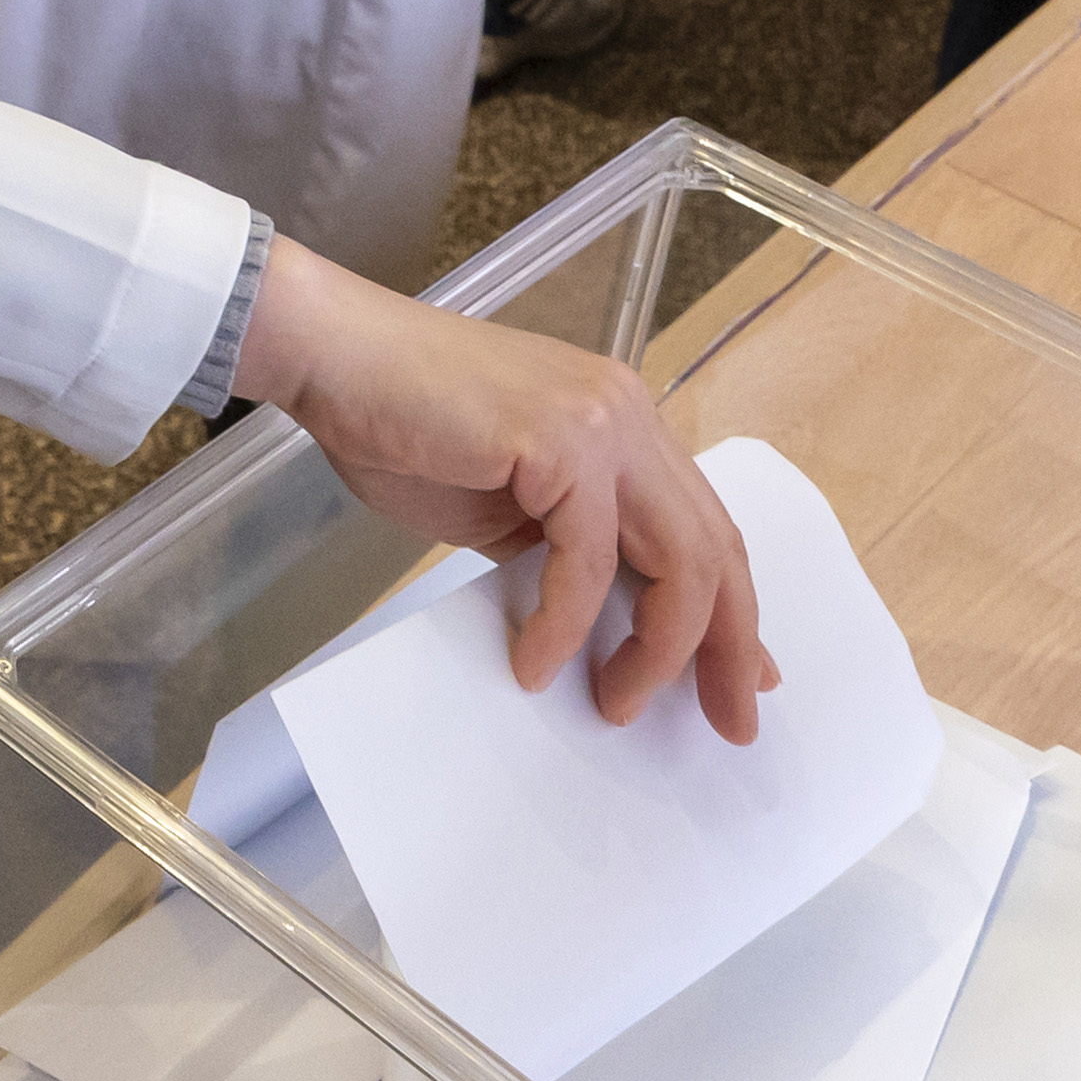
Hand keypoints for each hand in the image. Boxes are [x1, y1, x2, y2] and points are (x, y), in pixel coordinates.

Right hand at [229, 240, 773, 740]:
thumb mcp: (505, 509)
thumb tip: (604, 629)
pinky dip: (565, 624)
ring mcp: (602, 423)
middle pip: (716, 548)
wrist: (336, 358)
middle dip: (731, 646)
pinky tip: (536, 664)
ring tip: (619, 705)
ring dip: (659, 648)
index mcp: (624, 426)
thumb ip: (563, 551)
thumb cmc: (401, 426)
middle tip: (729, 722)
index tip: (744, 680)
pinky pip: (585, 558)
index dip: (735, 612)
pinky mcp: (559, 441)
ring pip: (679, 558)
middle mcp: (631, 416)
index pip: (706, 528)